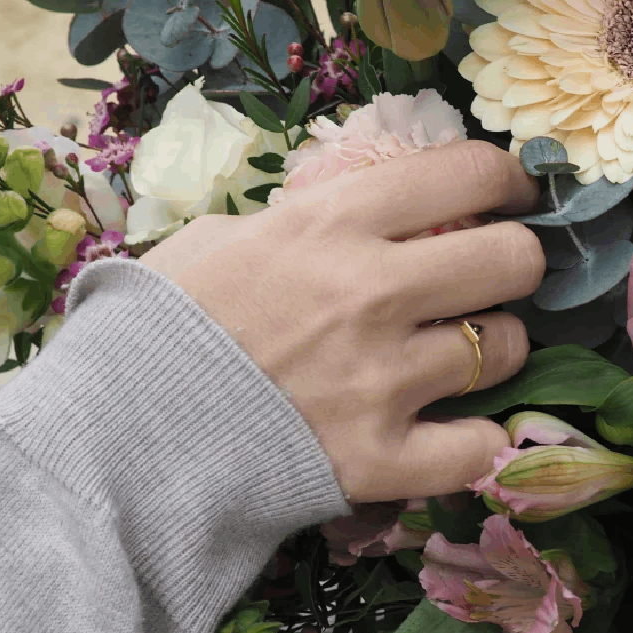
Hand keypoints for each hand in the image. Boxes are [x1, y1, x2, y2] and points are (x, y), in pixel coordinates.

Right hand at [138, 139, 544, 503]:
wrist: (115, 437)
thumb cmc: (161, 324)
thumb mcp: (225, 237)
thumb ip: (307, 222)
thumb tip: (370, 214)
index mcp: (332, 224)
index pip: (469, 173)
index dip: (510, 181)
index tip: (514, 197)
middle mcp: (372, 294)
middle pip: (513, 260)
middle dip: (518, 264)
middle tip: (494, 279)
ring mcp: (382, 381)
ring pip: (506, 350)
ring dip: (494, 349)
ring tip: (459, 357)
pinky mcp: (381, 460)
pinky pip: (481, 448)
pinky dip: (478, 441)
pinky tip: (454, 432)